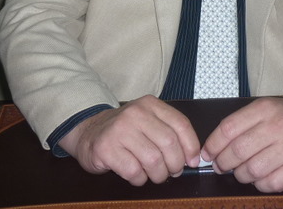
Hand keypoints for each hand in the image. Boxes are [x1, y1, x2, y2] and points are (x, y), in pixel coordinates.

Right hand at [58, 95, 200, 185]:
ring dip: (158, 174)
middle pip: (169, 143)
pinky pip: (134, 171)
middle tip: (172, 172)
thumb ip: (169, 132)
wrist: (89, 132)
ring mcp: (119, 130)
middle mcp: (135, 113)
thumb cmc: (124, 131)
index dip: (191, 146)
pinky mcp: (106, 148)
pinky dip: (140, 179)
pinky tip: (136, 174)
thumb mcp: (148, 121)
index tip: (193, 161)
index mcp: (150, 104)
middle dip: (175, 164)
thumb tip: (193, 157)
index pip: (181, 124)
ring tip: (154, 174)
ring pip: (153, 160)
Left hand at [201, 96, 282, 192]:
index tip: (207, 154)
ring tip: (242, 171)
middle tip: (221, 166)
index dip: (213, 144)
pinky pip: (271, 184)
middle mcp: (278, 126)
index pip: (229, 128)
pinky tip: (260, 177)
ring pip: (252, 170)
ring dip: (241, 175)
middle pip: (238, 151)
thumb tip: (211, 149)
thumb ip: (240, 124)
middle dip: (223, 163)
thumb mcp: (264, 109)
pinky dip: (260, 184)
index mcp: (265, 109)